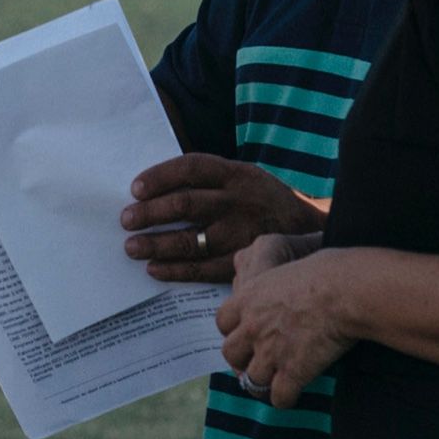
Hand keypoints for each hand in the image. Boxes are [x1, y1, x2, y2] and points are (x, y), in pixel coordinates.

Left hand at [122, 153, 327, 282]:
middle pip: (186, 204)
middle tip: (126, 220)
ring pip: (192, 239)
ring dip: (157, 244)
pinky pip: (204, 268)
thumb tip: (154, 190)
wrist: (312, 231)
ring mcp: (243, 233)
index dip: (160, 176)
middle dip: (151, 213)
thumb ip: (209, 181)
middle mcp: (239, 201)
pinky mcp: (245, 261)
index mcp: (237, 174)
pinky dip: (177, 270)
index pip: (192, 168)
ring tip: (132, 246)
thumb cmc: (264, 202)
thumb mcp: (245, 178)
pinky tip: (155, 269)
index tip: (135, 189)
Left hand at [216, 241, 356, 407]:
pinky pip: (279, 398)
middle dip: (242, 360)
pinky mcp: (293, 372)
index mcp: (247, 299)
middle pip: (230, 354)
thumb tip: (259, 251)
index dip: (234, 331)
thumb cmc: (321, 267)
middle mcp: (252, 327)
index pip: (222, 322)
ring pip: (251, 381)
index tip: (246, 334)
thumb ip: (268, 264)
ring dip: (262, 383)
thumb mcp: (284, 255)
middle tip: (258, 361)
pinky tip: (295, 394)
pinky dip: (285, 399)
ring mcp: (270, 352)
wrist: (342, 289)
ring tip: (274, 384)